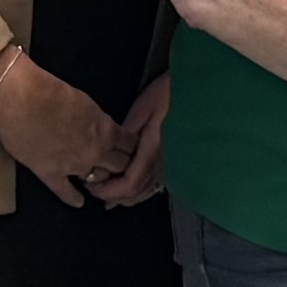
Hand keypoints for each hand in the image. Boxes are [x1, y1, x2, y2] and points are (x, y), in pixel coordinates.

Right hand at [0, 50, 121, 206]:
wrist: (20, 98)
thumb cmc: (52, 91)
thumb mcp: (86, 102)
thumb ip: (97, 121)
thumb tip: (100, 128)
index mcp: (106, 129)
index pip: (131, 145)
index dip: (131, 148)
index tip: (129, 149)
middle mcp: (95, 151)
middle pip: (121, 166)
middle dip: (122, 166)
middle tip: (117, 167)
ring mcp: (73, 165)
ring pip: (98, 180)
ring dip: (101, 180)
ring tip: (100, 181)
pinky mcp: (49, 172)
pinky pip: (65, 191)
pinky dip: (73, 198)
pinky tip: (78, 202)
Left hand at [82, 76, 173, 207]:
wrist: (197, 90)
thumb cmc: (169, 95)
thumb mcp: (143, 110)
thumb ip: (126, 136)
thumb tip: (107, 157)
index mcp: (153, 152)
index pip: (129, 184)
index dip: (108, 191)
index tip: (89, 185)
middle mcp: (163, 165)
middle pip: (136, 193)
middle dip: (113, 196)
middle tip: (93, 187)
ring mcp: (170, 165)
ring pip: (145, 191)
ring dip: (125, 195)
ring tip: (107, 189)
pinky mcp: (173, 161)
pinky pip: (154, 185)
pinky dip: (139, 191)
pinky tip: (130, 189)